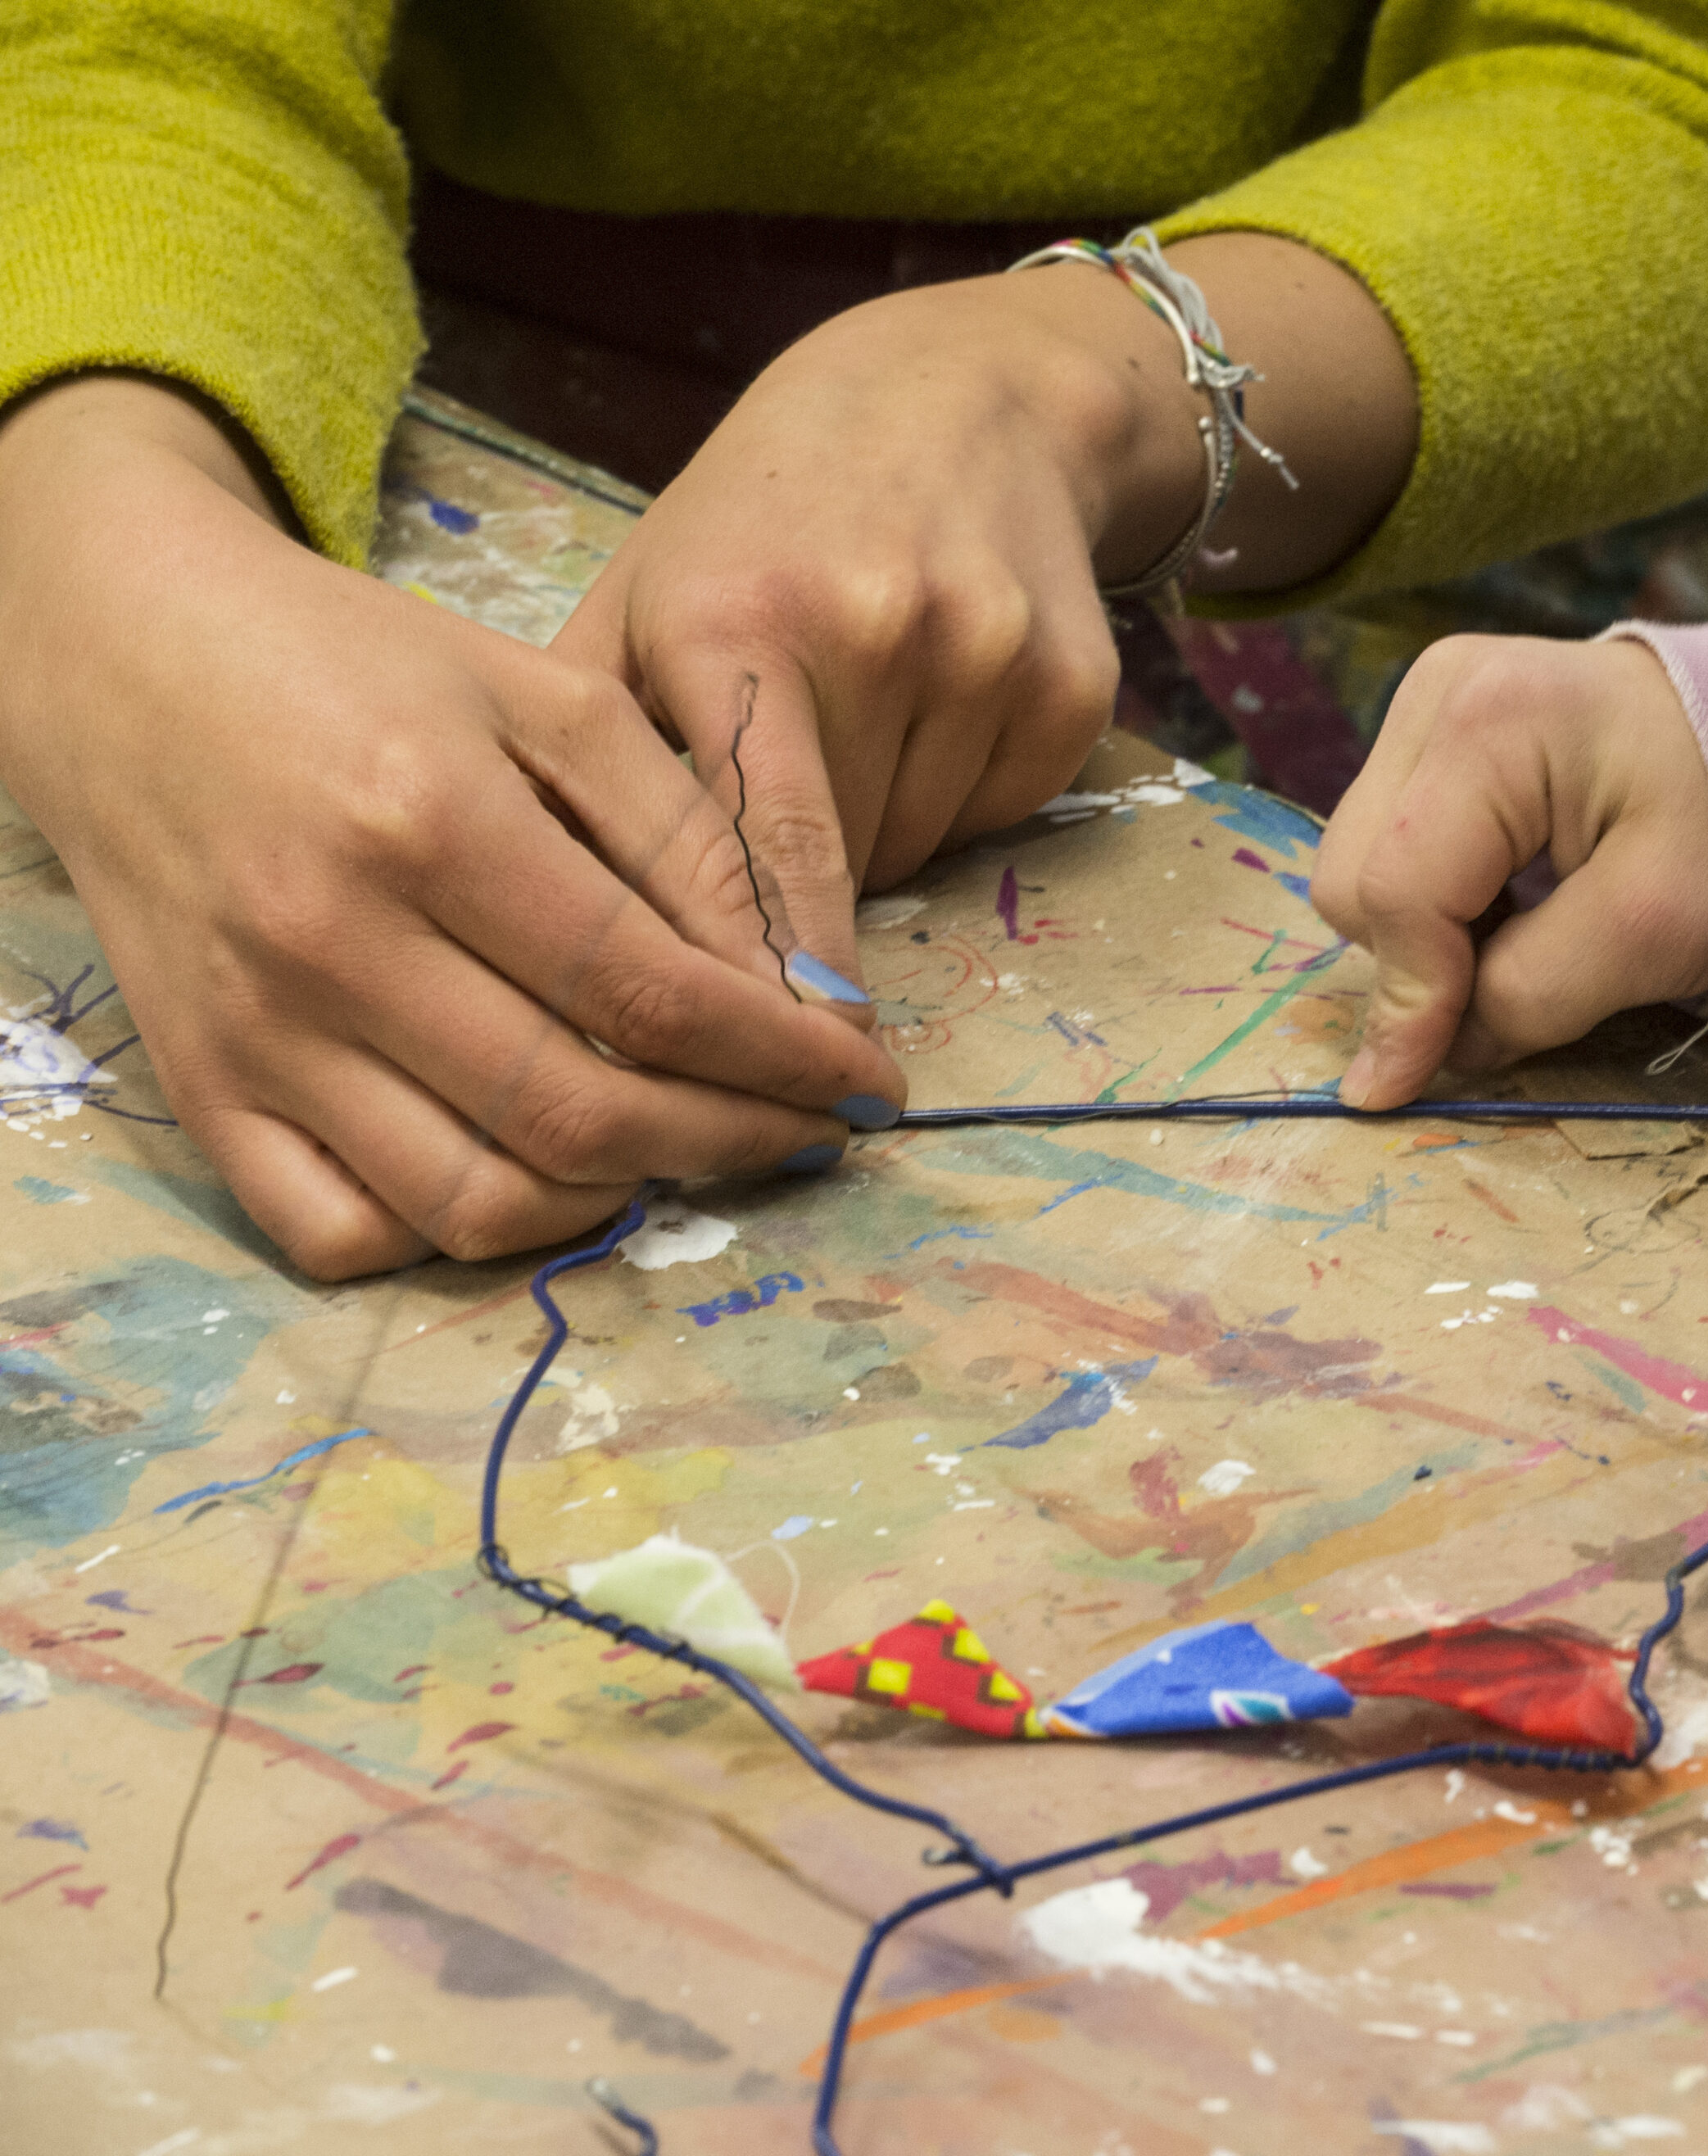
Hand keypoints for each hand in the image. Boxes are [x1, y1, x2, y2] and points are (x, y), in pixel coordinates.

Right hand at [0, 378, 906, 1277]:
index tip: (867, 1076)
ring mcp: (255, 1036)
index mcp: (433, 822)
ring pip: (472, 1202)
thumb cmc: (363, 667)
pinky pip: (339, 1233)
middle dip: (734, 1140)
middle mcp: (333, 944)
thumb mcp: (550, 699)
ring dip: (616, 1200)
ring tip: (691, 1148)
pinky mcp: (200, 1091)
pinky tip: (534, 1175)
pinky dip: (453, 1235)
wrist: (131, 659)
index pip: (653, 994)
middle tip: (811, 1129)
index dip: (785, 1055)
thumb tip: (806, 988)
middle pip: (580, 1114)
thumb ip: (685, 837)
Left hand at [549, 272, 1174, 976]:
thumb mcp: (643, 593)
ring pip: (924, 850)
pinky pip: (1003, 814)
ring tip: (856, 732)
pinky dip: (962, 799)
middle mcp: (873, 627)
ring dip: (881, 838)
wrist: (959, 403)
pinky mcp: (1072, 682)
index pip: (756, 847)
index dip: (767, 972)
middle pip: (840, 865)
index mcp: (735, 614)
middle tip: (781, 796)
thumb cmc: (766, 522)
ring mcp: (987, 652)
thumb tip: (537, 932)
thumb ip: (584, 750)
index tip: (772, 1066)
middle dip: (799, 878)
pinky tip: (935, 712)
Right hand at [1311, 635, 1707, 1107]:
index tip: (1416, 1085)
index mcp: (1489, 720)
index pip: (1395, 890)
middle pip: (1353, 878)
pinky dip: (1439, 899)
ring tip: (1527, 929)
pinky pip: (1391, 845)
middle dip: (1420, 957)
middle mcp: (1439, 691)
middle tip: (1522, 976)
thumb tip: (1421, 1060)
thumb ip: (1530, 994)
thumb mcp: (1655, 928)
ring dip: (1427, 932)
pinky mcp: (1439, 726)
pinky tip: (1513, 899)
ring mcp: (1432, 699)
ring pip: (1360, 866)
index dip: (1411, 1000)